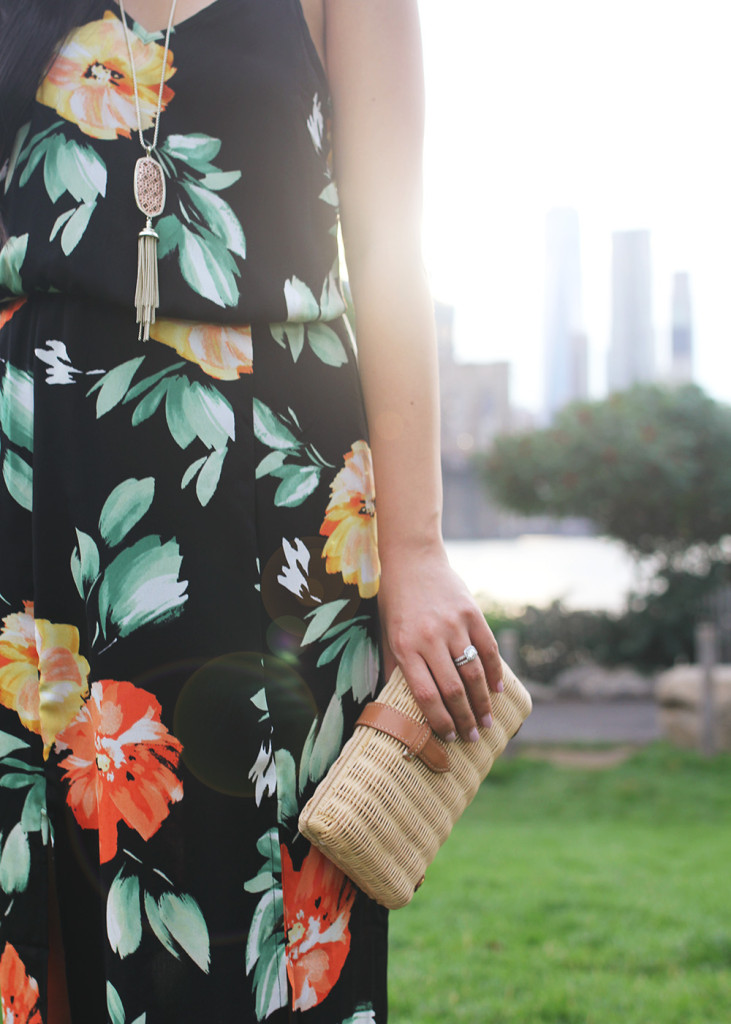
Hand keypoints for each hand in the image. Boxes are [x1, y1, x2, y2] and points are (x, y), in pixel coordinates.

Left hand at [377, 545, 502, 742]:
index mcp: (406, 647)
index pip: (425, 694)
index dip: (439, 720)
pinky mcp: (471, 613)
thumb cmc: (395, 602)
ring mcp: (453, 625)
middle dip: (465, 719)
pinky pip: (487, 649)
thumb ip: (394, 668)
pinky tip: (497, 690)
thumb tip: (391, 705)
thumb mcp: (387, 635)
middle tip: (472, 737)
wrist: (412, 560)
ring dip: (482, 703)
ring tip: (486, 721)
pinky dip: (495, 673)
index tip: (448, 736)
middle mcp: (430, 638)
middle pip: (453, 689)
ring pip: (473, 673)